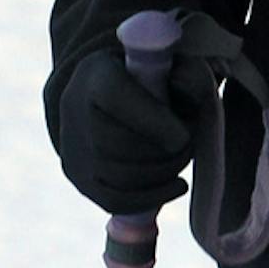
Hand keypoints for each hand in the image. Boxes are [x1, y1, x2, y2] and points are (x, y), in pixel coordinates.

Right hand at [56, 38, 218, 216]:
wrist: (105, 97)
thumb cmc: (149, 80)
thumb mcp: (169, 66)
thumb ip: (187, 76)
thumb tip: (195, 95)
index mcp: (95, 74)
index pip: (116, 98)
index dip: (155, 122)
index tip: (184, 134)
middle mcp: (75, 110)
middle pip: (119, 144)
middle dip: (164, 152)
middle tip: (187, 147)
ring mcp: (73, 148)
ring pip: (120, 175)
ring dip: (162, 173)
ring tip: (181, 160)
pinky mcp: (79, 178)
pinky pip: (114, 201)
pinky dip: (152, 198)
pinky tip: (177, 185)